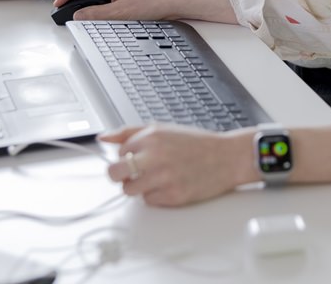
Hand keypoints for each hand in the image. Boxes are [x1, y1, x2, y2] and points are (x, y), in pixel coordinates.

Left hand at [101, 124, 254, 206]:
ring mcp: (164, 177)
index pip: (118, 152)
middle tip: (134, 174)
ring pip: (129, 190)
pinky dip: (156, 196)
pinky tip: (171, 185)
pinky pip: (148, 201)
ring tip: (157, 179)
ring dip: (138, 187)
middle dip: (120, 175)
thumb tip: (102, 138)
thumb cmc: (196, 144)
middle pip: (114, 173)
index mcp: (151, 136)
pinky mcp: (173, 196)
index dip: (127, 156)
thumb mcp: (163, 129)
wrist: (228, 157)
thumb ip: (130, 132)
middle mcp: (155, 156)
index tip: (139, 157)